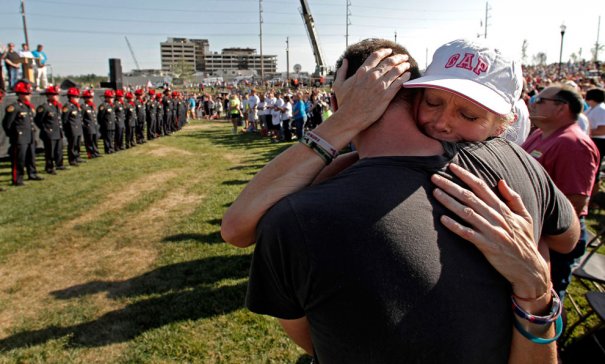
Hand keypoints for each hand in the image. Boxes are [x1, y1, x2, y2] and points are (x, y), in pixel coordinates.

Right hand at [332, 49, 410, 132]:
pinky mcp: (387, 95)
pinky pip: (399, 82)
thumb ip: (342, 71)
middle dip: (398, 57)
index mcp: (362, 71)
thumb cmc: (344, 103)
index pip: (376, 56)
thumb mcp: (339, 85)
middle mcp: (372, 76)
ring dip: (403, 65)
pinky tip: (408, 75)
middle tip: (403, 56)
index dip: (385, 51)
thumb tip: (345, 60)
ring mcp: (380, 85)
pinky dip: (405, 77)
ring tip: (407, 64)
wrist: (350, 118)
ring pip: (396, 70)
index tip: (390, 51)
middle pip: (389, 61)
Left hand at [430, 163, 549, 298]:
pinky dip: (455, 226)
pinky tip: (442, 219)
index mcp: (503, 209)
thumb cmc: (525, 241)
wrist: (530, 269)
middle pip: (470, 197)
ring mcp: (492, 232)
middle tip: (434, 177)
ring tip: (435, 193)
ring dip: (449, 202)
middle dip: (451, 185)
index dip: (465, 175)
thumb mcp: (525, 217)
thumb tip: (500, 180)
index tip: (451, 167)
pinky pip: (468, 234)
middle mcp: (496, 217)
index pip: (481, 187)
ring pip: (467, 213)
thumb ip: (513, 198)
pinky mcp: (487, 246)